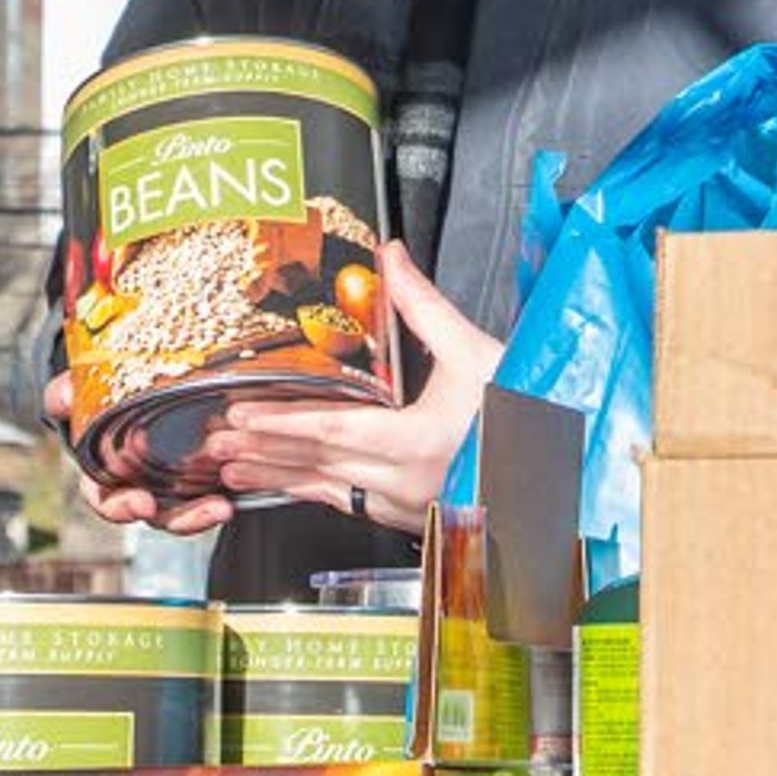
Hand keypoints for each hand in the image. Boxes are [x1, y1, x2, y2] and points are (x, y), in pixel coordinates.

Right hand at [41, 367, 238, 538]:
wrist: (137, 373)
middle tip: (203, 511)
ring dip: (204, 512)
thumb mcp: (82, 388)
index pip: (107, 499)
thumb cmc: (103, 392)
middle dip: (179, 518)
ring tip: (224, 506)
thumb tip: (62, 396)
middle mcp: (141, 483)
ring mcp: (174, 479)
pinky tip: (242, 480)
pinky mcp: (204, 468)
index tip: (141, 505)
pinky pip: (215, 485)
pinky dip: (229, 487)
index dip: (122, 507)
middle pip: (158, 514)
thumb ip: (68, 391)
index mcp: (106, 473)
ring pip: (187, 508)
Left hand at [199, 246, 498, 533]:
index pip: (334, 431)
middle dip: (263, 450)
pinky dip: (312, 492)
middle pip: (319, 463)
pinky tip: (288, 483)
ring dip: (277, 478)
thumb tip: (391, 258)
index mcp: (421, 441)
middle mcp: (408, 482)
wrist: (561, 471)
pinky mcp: (411, 517)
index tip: (242, 416)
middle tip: (216, 441)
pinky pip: (349, 505)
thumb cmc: (528, 414)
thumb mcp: (477, 355)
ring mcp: (408, 506)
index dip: (282, 423)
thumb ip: (425, 307)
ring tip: (232, 468)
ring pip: (328, 490)